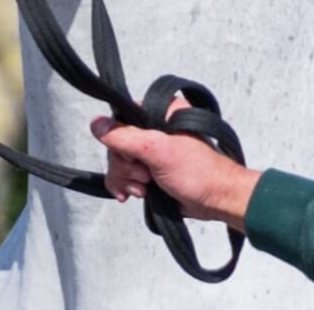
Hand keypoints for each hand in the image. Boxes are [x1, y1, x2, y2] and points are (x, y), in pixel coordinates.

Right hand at [90, 100, 262, 231]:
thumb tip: (95, 124)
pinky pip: (123, 174)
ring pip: (118, 161)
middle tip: (144, 177)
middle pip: (116, 144)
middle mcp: (154, 127)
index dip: (120, 141)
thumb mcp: (157, 151)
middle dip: (125, 166)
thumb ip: (124, 137)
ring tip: (144, 189)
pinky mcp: (150, 169)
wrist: (218, 200)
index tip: (135, 157)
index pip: (120, 119)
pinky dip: (125, 185)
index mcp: (159, 112)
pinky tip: (131, 195)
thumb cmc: (198, 172)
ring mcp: (151, 150)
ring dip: (126, 179)